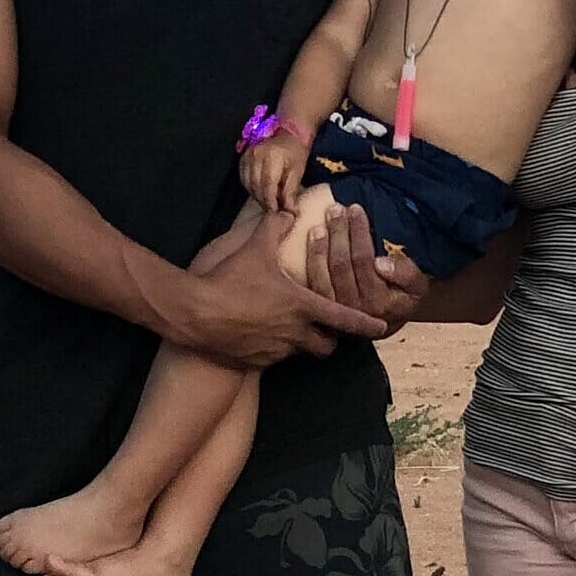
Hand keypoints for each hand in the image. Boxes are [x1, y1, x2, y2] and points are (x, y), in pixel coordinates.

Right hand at [182, 218, 384, 362]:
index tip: (381, 327)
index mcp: (302, 306)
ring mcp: (276, 352)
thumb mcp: (254, 248)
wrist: (195, 314)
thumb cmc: (229, 280)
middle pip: (327, 346)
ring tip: (288, 329)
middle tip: (324, 328)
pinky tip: (259, 335)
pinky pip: (274, 360)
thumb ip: (274, 227)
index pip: (345, 319)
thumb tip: (287, 211)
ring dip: (300, 343)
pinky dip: (273, 350)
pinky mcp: (257, 364)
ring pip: (300, 354)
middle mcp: (295, 333)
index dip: (365, 324)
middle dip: (330, 339)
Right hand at [240, 132, 309, 213]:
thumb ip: (291, 191)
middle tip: (273, 211)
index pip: (267, 184)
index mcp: (271, 157)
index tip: (276, 213)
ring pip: (248, 184)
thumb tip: (290, 211)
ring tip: (268, 203)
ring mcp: (247, 156)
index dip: (271, 201)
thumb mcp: (298, 171)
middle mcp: (255, 155)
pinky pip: (244, 179)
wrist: (288, 133)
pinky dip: (251, 189)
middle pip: (256, 186)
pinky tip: (260, 193)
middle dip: (264, 201)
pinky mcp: (243, 158)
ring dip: (257, 196)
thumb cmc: (296, 151)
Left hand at [304, 200, 427, 330]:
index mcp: (378, 304)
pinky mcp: (319, 308)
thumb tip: (381, 263)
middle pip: (341, 264)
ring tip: (325, 218)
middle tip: (337, 209)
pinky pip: (312, 280)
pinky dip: (311, 256)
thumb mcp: (416, 288)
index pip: (364, 261)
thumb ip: (407, 274)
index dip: (359, 233)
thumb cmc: (400, 298)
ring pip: (324, 271)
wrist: (383, 324)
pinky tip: (313, 235)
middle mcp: (353, 309)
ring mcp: (334, 310)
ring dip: (322, 242)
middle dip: (339, 232)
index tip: (356, 209)